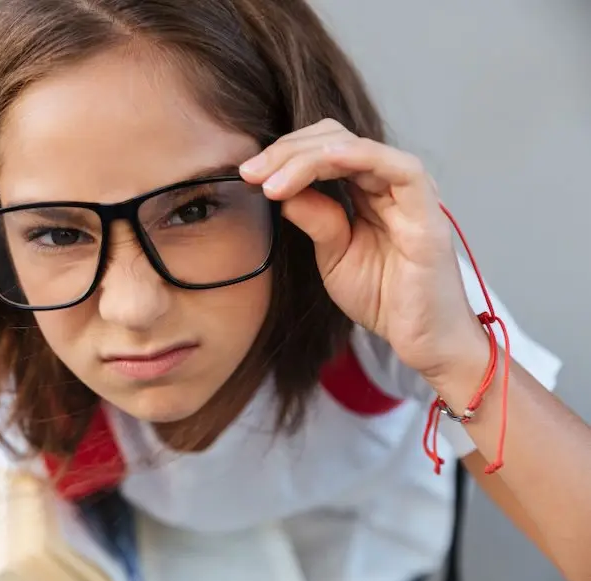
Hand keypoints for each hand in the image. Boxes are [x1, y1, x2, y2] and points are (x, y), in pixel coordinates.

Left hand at [239, 119, 484, 378]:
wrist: (423, 341)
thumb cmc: (384, 298)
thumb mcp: (333, 255)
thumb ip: (315, 219)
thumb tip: (281, 189)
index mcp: (368, 191)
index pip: (324, 151)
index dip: (285, 155)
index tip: (249, 173)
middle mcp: (389, 185)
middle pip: (336, 140)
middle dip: (288, 152)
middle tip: (252, 172)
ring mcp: (411, 196)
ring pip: (358, 148)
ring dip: (309, 157)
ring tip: (272, 180)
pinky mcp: (429, 214)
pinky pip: (401, 169)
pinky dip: (362, 157)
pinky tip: (326, 159)